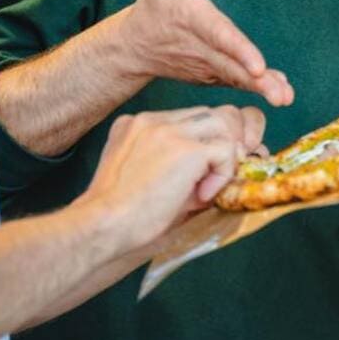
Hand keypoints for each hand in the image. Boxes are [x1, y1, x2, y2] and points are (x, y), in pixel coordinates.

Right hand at [77, 105, 265, 252]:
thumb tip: (234, 162)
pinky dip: (223, 174)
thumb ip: (185, 166)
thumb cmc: (125, 216)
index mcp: (140, 124)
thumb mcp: (153, 179)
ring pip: (224, 123)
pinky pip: (225, 150)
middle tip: (232, 171)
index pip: (193, 115)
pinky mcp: (184, 149)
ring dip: (228, 157)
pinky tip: (203, 196)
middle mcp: (154, 120)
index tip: (221, 160)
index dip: (214, 134)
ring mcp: (168, 130)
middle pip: (213, 112)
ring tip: (212, 186)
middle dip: (231, 139)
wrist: (104, 227)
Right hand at [98, 0, 293, 106]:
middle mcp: (201, 48)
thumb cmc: (155, 3)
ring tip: (284, 97)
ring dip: (262, 88)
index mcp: (193, 19)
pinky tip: (281, 91)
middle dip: (257, 80)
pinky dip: (257, 88)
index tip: (258, 65)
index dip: (238, 49)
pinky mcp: (213, 75)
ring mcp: (207, 66)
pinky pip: (236, 82)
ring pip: (237, 79)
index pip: (218, 35)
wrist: (138, 45)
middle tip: (280, 94)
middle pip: (232, 66)